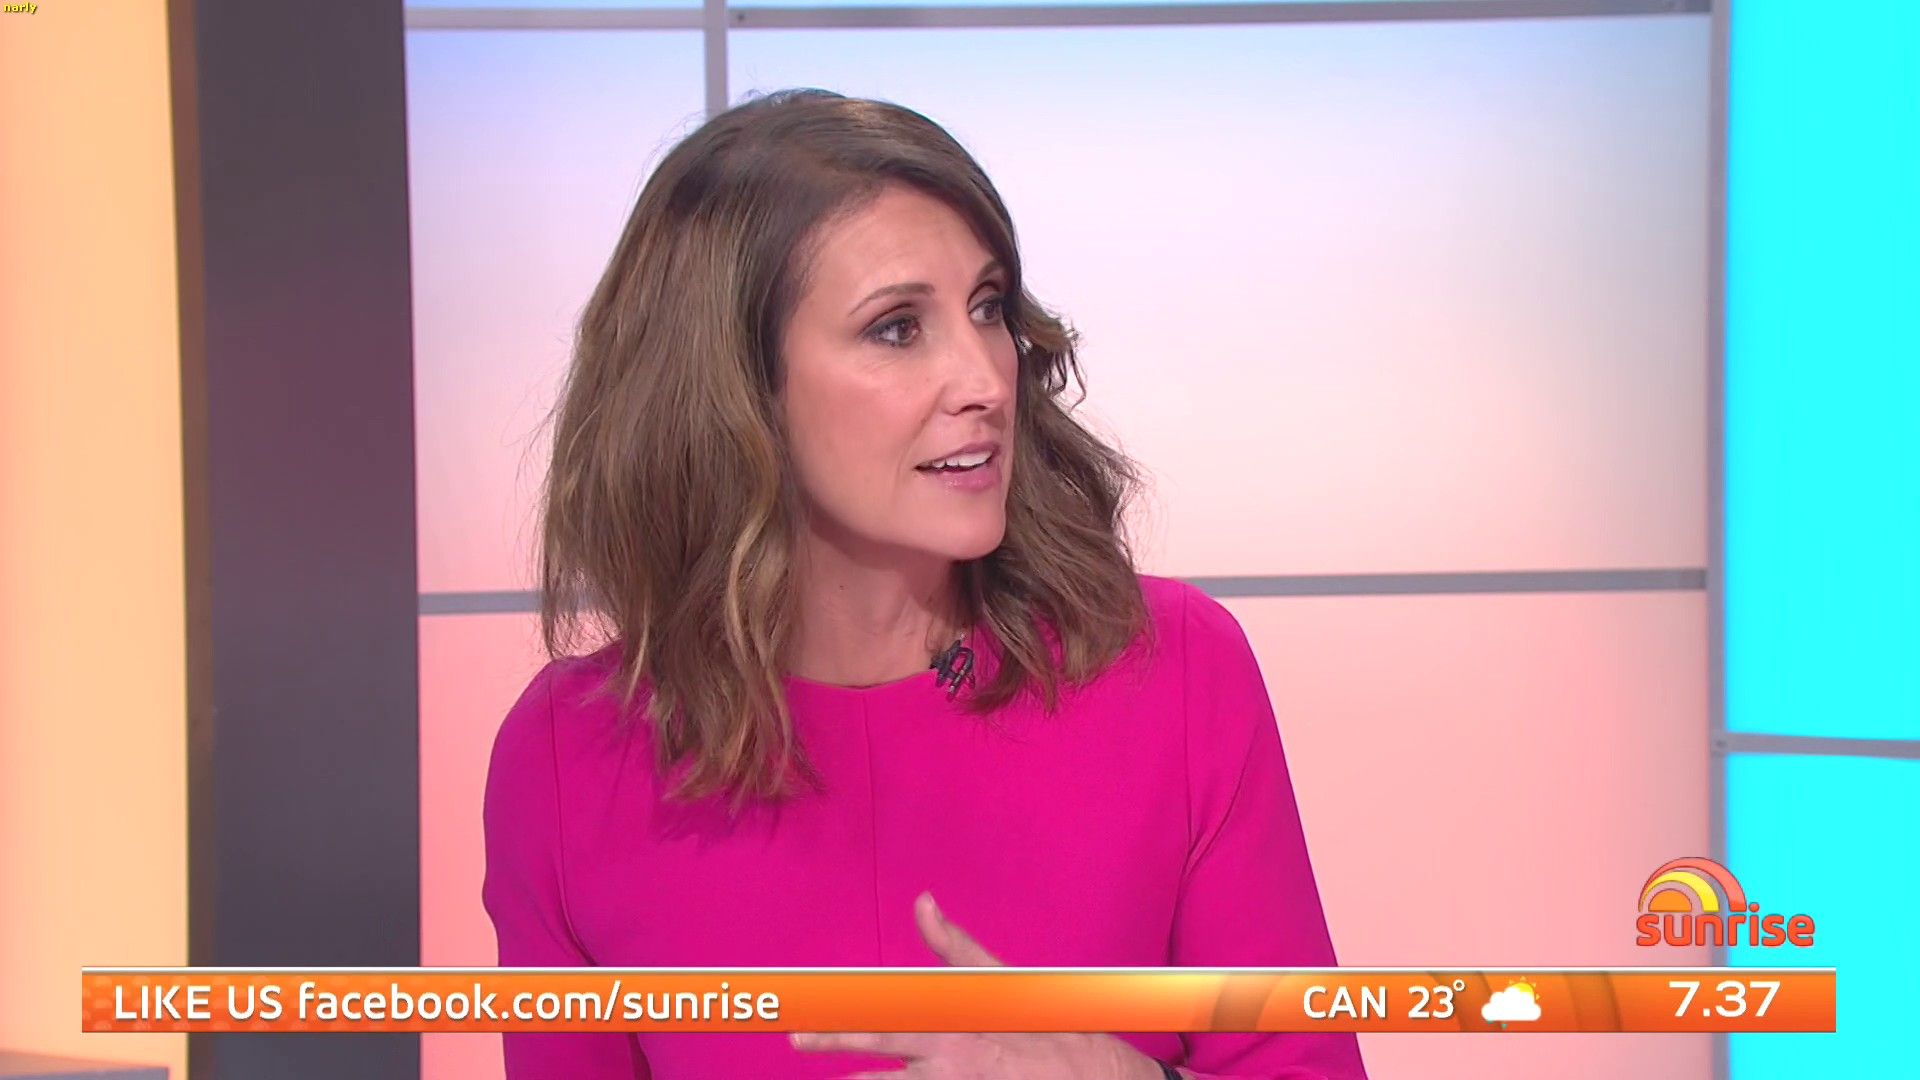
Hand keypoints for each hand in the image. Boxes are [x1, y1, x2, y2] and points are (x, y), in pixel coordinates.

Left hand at [789, 892, 1168, 1078]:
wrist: (1100, 1079)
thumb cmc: (1051, 1025)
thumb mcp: (1004, 981)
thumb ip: (956, 949)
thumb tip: (923, 902)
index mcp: (952, 1023)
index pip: (885, 1013)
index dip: (840, 1013)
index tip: (804, 1011)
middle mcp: (946, 1063)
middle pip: (877, 1052)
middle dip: (832, 1043)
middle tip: (794, 1040)